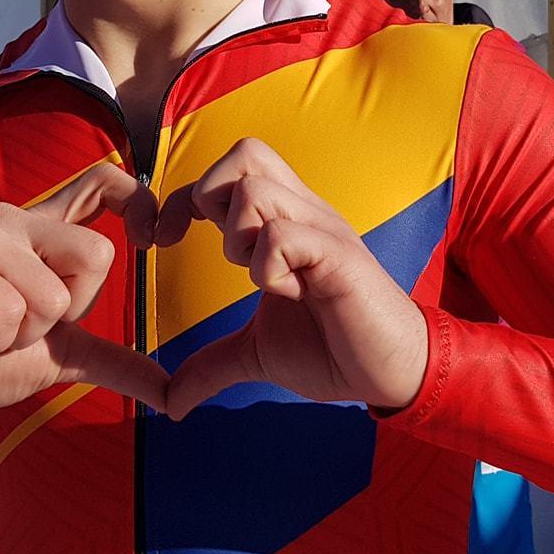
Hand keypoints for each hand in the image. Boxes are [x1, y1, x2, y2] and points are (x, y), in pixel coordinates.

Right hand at [0, 163, 167, 422]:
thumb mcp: (62, 357)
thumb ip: (115, 361)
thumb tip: (174, 393)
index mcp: (43, 231)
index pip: (104, 182)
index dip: (139, 201)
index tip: (154, 240)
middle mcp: (14, 220)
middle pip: (97, 254)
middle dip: (66, 312)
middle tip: (17, 324)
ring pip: (53, 294)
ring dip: (22, 335)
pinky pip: (9, 309)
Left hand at [158, 138, 428, 420]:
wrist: (391, 373)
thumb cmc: (332, 351)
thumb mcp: (256, 354)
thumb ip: (212, 365)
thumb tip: (168, 401)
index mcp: (283, 223)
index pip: (226, 172)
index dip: (182, 198)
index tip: (161, 241)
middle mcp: (303, 213)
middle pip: (245, 152)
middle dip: (209, 197)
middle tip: (213, 249)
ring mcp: (322, 230)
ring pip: (254, 189)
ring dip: (238, 238)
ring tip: (261, 279)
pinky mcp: (339, 256)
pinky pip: (281, 236)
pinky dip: (268, 269)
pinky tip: (290, 294)